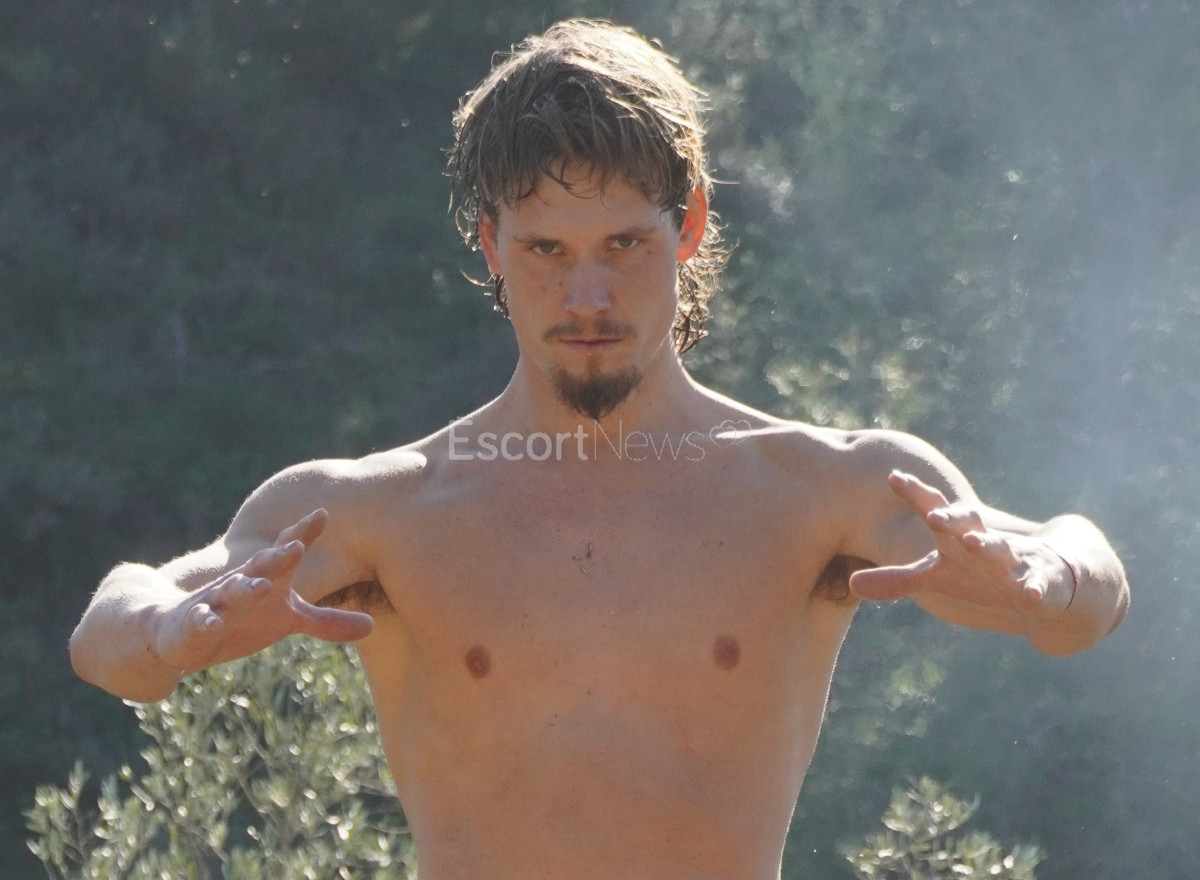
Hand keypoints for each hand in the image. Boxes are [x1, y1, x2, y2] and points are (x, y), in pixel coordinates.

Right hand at [148, 510, 374, 673]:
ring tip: (262, 586)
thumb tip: (373, 625)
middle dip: (278, 555)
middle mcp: (242, 582)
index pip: (287, 550)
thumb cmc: (243, 618)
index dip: (303, 533)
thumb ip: (326, 622)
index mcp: (267, 577)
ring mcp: (216, 601)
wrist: (178, 630)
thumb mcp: (285, 621)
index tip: (322, 513)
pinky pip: (198, 622)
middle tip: (297, 546)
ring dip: (246, 588)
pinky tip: (211, 623)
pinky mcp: (193, 625)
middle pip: (261, 564)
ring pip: (231, 591)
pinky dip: (204, 622)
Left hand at [848, 472, 1076, 618]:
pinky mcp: (1039, 583)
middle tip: (932, 514)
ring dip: (988, 545)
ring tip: (972, 542)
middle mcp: (984, 541)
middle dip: (951, 517)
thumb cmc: (979, 572)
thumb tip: (852, 584)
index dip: (915, 494)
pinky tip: (1029, 596)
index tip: (893, 476)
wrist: (1043, 578)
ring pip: (1002, 549)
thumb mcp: (937, 577)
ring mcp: (1014, 560)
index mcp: (956, 536)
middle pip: (967, 523)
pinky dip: (1034, 590)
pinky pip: (1037, 587)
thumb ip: (897, 579)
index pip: (934, 508)